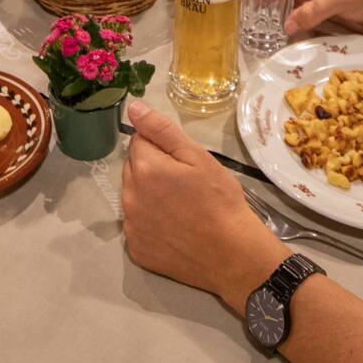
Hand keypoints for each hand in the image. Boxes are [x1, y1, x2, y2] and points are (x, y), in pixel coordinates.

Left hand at [120, 103, 288, 304]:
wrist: (232, 255)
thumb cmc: (220, 201)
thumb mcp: (198, 157)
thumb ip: (162, 130)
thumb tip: (133, 108)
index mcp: (145, 169)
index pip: (139, 141)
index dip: (161, 147)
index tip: (183, 162)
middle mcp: (129, 197)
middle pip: (133, 169)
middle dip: (152, 169)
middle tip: (184, 184)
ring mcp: (131, 227)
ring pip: (133, 197)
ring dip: (148, 195)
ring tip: (180, 207)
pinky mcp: (136, 249)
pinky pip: (137, 225)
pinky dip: (150, 223)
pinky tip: (174, 228)